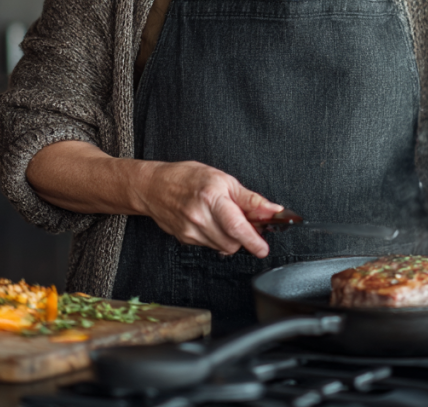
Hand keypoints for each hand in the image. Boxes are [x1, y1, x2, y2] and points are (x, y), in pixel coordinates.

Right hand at [136, 160, 282, 257]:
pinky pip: (211, 246)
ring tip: (225, 218)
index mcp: (212, 198)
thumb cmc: (188, 178)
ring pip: (223, 247)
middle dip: (244, 236)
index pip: (236, 226)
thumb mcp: (224, 179)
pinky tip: (211, 222)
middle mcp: (200, 217)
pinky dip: (217, 238)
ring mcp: (191, 231)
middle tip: (246, 222)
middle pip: (232, 242)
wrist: (154, 187)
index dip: (253, 240)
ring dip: (231, 238)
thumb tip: (273, 210)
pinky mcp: (186, 240)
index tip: (263, 248)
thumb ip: (250, 199)